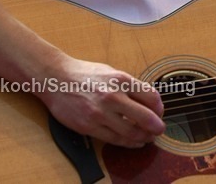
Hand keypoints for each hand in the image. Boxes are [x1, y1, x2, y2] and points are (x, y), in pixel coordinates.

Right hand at [36, 58, 164, 147]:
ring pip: (130, 132)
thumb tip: (147, 101)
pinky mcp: (89, 126)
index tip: (160, 112)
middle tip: (160, 130)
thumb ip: (129, 86)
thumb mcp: (112, 72)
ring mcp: (100, 113)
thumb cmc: (84, 74)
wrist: (55, 79)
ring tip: (148, 138)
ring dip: (143, 137)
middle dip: (156, 127)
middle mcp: (113, 96)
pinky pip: (113, 139)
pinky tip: (134, 142)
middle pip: (145, 117)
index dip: (160, 108)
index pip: (151, 97)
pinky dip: (128, 143)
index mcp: (121, 80)